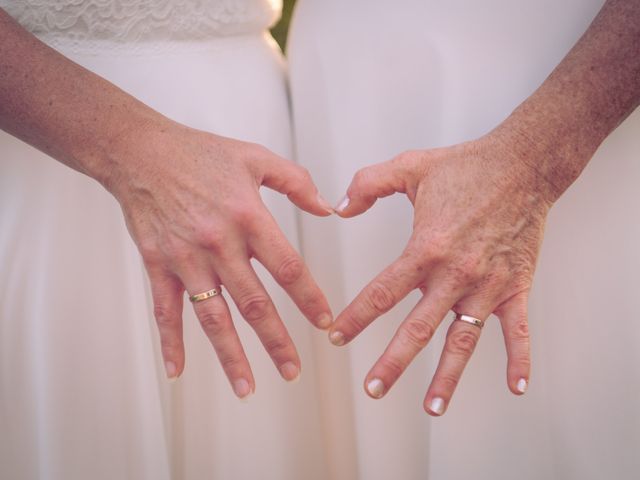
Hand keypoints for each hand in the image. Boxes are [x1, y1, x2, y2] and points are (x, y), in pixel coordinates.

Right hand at [106, 119, 332, 397]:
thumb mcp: (256, 157)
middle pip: (254, 303)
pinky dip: (171, 342)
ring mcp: (186, 259)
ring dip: (231, 355)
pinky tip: (178, 371)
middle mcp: (219, 243)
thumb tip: (327, 208)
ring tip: (247, 387)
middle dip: (277, 341)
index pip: (288, 268)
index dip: (309, 298)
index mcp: (248, 217)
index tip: (325, 322)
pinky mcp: (158, 265)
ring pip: (213, 317)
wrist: (141, 152)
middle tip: (293, 370)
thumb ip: (297, 182)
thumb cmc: (200, 153)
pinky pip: (166, 311)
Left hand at [330, 128, 552, 414]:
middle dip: (393, 362)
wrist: (523, 164)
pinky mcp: (516, 286)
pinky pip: (518, 330)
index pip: (382, 292)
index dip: (356, 317)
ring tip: (431, 407)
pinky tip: (517, 387)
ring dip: (447, 376)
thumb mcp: (410, 166)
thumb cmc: (467, 166)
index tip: (337, 337)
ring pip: (463, 340)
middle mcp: (455, 274)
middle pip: (417, 328)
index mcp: (426, 248)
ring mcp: (487, 285)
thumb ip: (368, 184)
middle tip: (373, 388)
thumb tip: (339, 206)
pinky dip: (520, 359)